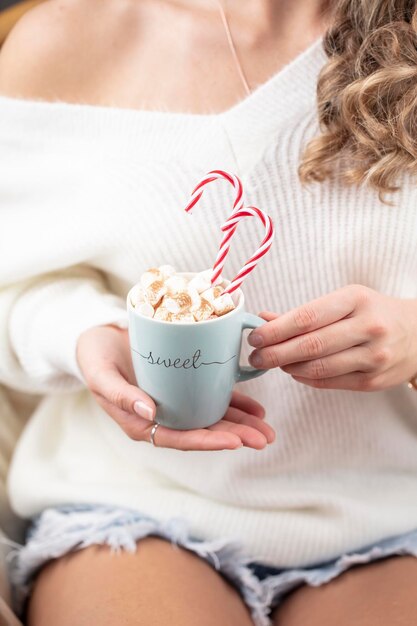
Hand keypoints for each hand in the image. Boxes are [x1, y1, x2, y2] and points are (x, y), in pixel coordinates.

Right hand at [76, 325, 274, 449]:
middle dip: (234, 436)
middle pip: (202, 430)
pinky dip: (233, 401)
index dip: (208, 441)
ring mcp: (174, 401)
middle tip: (264, 438)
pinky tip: (254, 406)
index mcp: (141, 423)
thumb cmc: (94, 357)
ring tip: (266, 427)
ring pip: (210, 416)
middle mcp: (162, 417)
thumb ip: (121, 395)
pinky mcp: (182, 384)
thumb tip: (149, 413)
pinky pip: (210, 396)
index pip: (179, 438)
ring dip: (240, 422)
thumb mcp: (100, 375)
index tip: (235, 441)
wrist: (97, 335)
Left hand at [248, 285, 416, 391]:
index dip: (276, 330)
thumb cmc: (373, 312)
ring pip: (318, 368)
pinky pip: (329, 382)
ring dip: (288, 367)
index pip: (306, 317)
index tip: (254, 336)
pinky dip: (306, 378)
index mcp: (356, 300)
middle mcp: (368, 328)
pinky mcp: (373, 381)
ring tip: (272, 363)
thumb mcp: (344, 301)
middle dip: (275, 353)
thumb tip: (263, 320)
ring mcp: (374, 357)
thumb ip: (304, 313)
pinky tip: (294, 371)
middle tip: (255, 357)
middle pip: (310, 345)